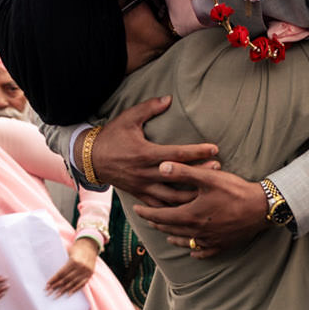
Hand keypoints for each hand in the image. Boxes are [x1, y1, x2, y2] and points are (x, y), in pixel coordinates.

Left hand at [45, 237, 99, 295]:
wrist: (90, 245)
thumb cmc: (76, 248)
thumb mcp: (69, 253)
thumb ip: (64, 263)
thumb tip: (54, 275)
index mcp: (74, 261)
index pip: (61, 273)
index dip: (54, 280)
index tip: (47, 285)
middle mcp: (80, 267)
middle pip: (66, 279)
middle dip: (56, 286)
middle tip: (49, 292)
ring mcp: (86, 271)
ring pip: (73, 283)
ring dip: (64, 290)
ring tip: (57, 295)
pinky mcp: (90, 274)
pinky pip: (81, 284)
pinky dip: (75, 289)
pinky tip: (68, 294)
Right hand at [88, 97, 219, 203]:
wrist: (89, 158)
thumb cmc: (111, 136)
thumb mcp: (128, 118)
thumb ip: (149, 108)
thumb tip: (169, 98)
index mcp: (145, 154)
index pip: (177, 154)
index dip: (197, 152)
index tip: (214, 149)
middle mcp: (145, 173)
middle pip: (179, 178)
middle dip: (200, 175)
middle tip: (218, 169)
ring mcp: (142, 187)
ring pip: (171, 198)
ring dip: (191, 195)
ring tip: (206, 189)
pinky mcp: (139, 195)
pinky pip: (159, 208)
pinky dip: (173, 210)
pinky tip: (187, 209)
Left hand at [134, 164, 272, 257]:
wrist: (262, 209)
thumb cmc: (236, 191)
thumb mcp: (208, 177)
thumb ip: (183, 172)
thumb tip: (160, 167)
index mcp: (190, 215)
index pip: (161, 216)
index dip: (147, 213)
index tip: (135, 210)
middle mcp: (197, 231)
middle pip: (171, 229)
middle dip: (157, 224)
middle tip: (147, 219)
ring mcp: (210, 240)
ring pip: (185, 241)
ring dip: (172, 236)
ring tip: (165, 233)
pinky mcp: (223, 245)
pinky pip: (205, 251)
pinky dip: (196, 250)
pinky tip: (193, 250)